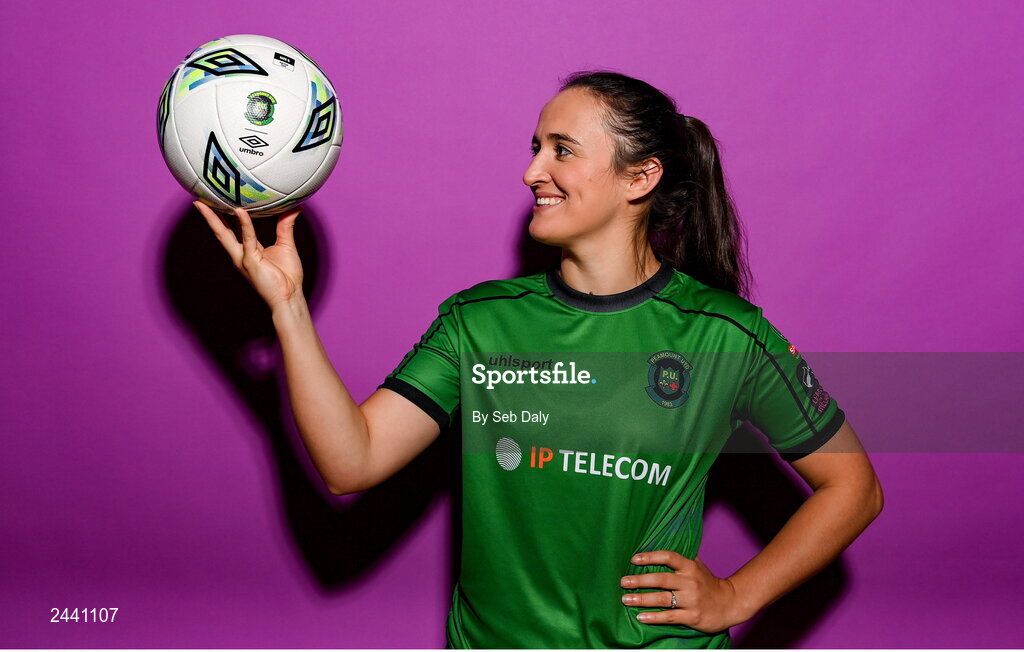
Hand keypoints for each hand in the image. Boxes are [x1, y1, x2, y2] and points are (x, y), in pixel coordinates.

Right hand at [195, 201, 304, 310]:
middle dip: (209, 215)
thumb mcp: (286, 244)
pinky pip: (247, 239)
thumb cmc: (288, 277)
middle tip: (200, 199)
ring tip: (205, 202)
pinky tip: (240, 211)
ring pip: (225, 234)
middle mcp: (241, 255)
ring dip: (214, 218)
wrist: (289, 297)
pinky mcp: (250, 261)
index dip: (223, 216)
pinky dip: (245, 224)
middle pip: (221, 231)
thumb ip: (285, 225)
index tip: (217, 201)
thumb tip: (293, 207)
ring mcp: (243, 258)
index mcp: (248, 251)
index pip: (232, 230)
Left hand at [620, 551, 747, 633]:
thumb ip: (680, 557)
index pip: (669, 557)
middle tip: (623, 582)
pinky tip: (641, 617)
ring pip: (662, 599)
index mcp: (690, 567)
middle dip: (640, 580)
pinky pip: (669, 617)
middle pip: (661, 579)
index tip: (634, 559)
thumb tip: (658, 543)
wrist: (730, 604)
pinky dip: (654, 617)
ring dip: (642, 599)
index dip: (651, 556)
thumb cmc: (708, 583)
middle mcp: (690, 582)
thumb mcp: (697, 566)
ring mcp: (691, 600)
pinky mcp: (692, 616)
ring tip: (626, 599)